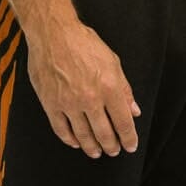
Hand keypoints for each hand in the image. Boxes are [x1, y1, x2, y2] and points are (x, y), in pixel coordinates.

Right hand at [26, 20, 140, 157]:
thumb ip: (124, 88)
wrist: (53, 33)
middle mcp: (90, 98)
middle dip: (112, 146)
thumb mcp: (112, 61)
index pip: (123, 122)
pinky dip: (69, 139)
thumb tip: (134, 110)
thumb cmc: (83, 43)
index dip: (129, 138)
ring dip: (92, 147)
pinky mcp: (51, 103)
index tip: (131, 145)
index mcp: (109, 87)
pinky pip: (61, 128)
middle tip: (114, 151)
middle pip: (104, 133)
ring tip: (97, 152)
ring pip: (83, 135)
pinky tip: (75, 142)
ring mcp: (69, 103)